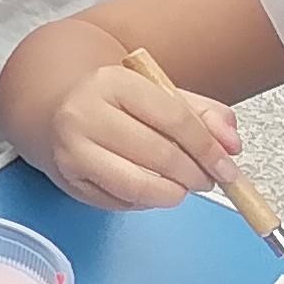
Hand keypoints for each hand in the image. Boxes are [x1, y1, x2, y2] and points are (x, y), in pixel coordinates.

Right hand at [20, 61, 240, 211]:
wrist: (53, 108)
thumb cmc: (113, 104)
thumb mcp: (158, 94)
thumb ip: (203, 114)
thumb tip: (231, 144)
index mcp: (113, 82)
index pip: (174, 118)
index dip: (208, 148)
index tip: (227, 166)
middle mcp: (85, 113)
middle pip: (159, 154)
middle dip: (194, 175)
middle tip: (207, 179)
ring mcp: (72, 149)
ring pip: (139, 185)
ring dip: (172, 193)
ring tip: (181, 186)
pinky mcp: (68, 180)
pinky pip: (121, 202)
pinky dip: (145, 200)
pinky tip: (148, 185)